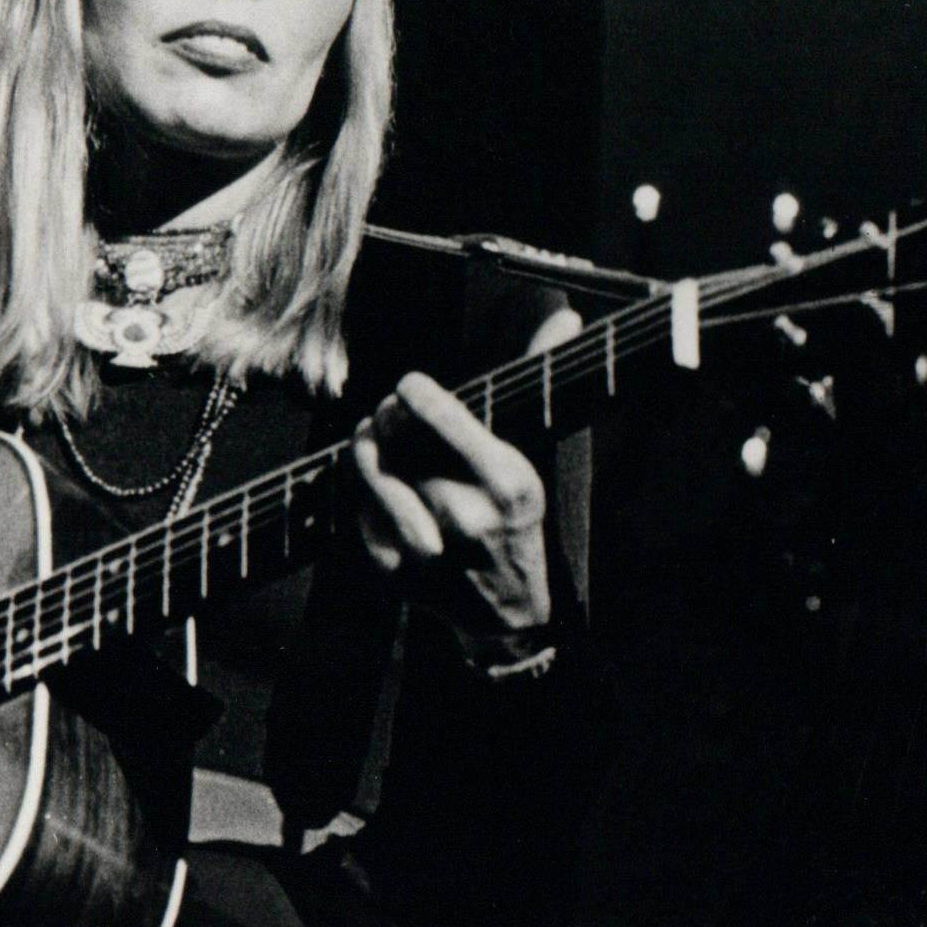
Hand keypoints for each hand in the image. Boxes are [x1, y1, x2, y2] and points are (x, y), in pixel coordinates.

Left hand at [346, 352, 558, 643]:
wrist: (508, 613)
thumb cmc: (516, 521)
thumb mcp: (534, 459)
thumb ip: (540, 382)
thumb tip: (567, 314)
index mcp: (510, 483)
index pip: (445, 417)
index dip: (416, 393)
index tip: (409, 387)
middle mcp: (469, 515)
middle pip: (404, 442)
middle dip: (388, 419)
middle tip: (387, 412)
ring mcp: (430, 547)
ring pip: (375, 475)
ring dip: (364, 448)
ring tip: (368, 438)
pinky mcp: (396, 572)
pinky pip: (360, 515)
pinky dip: (358, 494)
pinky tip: (370, 484)